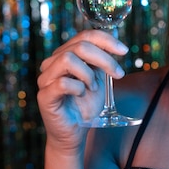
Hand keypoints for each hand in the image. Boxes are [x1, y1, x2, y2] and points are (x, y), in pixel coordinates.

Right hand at [37, 29, 127, 149]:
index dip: (106, 40)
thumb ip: (103, 59)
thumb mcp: (99, 78)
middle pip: (79, 46)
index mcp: (65, 55)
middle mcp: (52, 63)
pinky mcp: (44, 95)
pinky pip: (62, 83)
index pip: (84, 36)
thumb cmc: (86, 105)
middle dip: (104, 59)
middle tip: (118, 74)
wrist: (76, 133)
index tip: (124, 51)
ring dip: (88, 74)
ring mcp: (46, 78)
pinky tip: (81, 95)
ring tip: (93, 88)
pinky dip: (78, 88)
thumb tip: (116, 36)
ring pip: (68, 59)